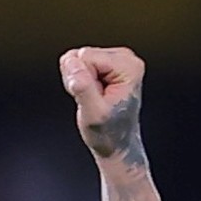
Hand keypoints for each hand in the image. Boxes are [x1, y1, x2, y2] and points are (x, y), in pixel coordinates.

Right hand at [59, 46, 145, 161]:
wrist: (118, 145)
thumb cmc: (109, 133)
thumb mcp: (93, 115)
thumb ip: (83, 87)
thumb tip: (71, 63)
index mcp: (128, 67)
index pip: (84, 57)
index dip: (81, 80)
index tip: (94, 98)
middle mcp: (127, 58)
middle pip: (81, 55)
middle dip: (80, 79)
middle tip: (94, 100)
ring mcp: (118, 59)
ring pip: (78, 59)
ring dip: (81, 81)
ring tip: (95, 99)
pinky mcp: (109, 63)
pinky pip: (80, 63)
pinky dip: (82, 80)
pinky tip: (95, 94)